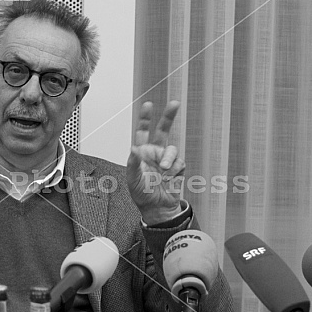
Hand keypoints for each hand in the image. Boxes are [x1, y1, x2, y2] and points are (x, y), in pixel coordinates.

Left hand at [127, 101, 184, 224]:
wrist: (157, 207)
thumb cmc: (142, 194)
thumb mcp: (133, 179)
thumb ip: (133, 164)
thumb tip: (133, 148)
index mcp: (141, 153)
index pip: (142, 132)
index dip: (145, 119)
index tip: (148, 105)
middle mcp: (154, 153)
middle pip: (163, 130)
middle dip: (168, 117)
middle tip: (175, 103)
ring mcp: (166, 159)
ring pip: (172, 149)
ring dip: (168, 158)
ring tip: (165, 170)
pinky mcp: (178, 167)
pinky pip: (179, 162)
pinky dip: (175, 170)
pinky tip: (170, 178)